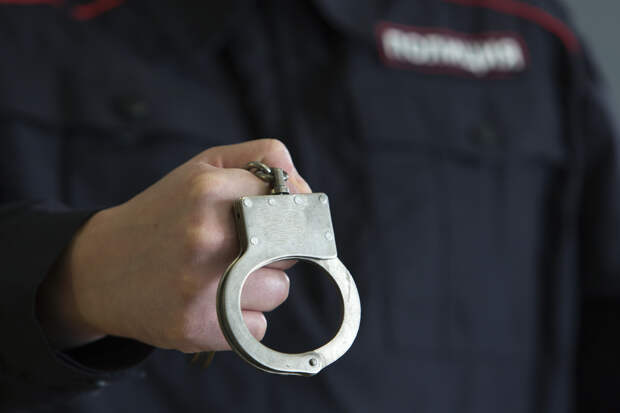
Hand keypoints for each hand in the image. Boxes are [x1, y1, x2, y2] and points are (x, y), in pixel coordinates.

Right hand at [36, 139, 310, 351]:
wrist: (100, 269)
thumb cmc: (163, 215)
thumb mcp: (202, 168)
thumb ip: (259, 159)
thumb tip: (306, 186)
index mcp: (208, 189)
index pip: (293, 200)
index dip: (289, 211)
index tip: (276, 218)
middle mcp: (206, 236)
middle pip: (291, 247)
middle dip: (275, 248)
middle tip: (236, 246)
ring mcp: (202, 285)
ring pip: (278, 290)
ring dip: (258, 286)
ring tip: (219, 275)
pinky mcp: (199, 327)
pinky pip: (257, 325)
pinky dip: (241, 317)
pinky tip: (210, 300)